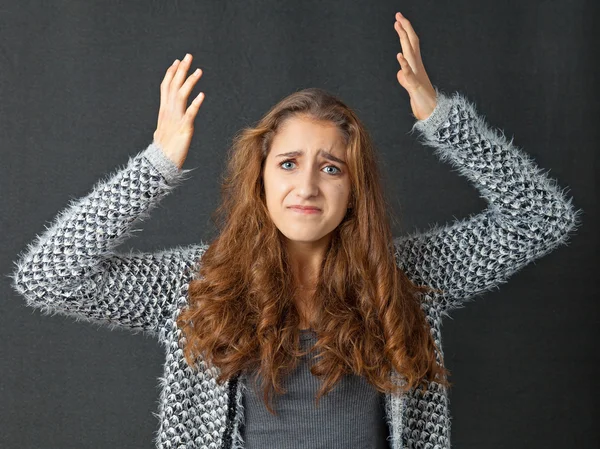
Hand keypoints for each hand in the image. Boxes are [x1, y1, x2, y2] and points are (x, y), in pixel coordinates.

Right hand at [153, 53, 204, 169]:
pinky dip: (195, 104)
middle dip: (181, 71)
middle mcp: (168, 112)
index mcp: (164, 111)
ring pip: (181, 96)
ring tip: (199, 71)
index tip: (177, 62)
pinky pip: (190, 114)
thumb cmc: (164, 149)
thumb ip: (166, 121)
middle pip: (174, 87)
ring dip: (190, 82)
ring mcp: (175, 120)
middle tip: (188, 56)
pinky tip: (202, 95)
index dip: (171, 74)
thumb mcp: (163, 131)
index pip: (166, 88)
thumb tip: (165, 118)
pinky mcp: (184, 129)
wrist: (161, 164)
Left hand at [393, 12, 436, 120]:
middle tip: (398, 16)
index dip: (405, 32)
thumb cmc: (421, 99)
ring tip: (398, 26)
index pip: (410, 45)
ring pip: (410, 54)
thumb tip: (400, 73)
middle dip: (404, 29)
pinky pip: (409, 73)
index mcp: (416, 65)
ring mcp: (416, 75)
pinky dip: (404, 64)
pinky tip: (399, 55)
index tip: (398, 20)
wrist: (431, 112)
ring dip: (404, 39)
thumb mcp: (410, 86)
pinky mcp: (414, 86)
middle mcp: (417, 67)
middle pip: (411, 44)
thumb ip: (405, 78)